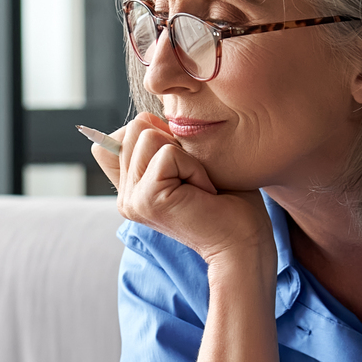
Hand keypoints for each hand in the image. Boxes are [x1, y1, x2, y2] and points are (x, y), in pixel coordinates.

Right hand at [91, 113, 271, 273]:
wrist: (244, 243)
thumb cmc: (228, 203)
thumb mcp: (189, 163)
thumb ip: (161, 144)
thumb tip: (148, 118)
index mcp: (131, 188)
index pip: (117, 137)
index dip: (154, 135)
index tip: (183, 168)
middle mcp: (125, 196)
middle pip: (135, 127)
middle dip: (174, 142)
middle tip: (195, 178)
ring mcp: (132, 200)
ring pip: (147, 134)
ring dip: (185, 155)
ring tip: (199, 185)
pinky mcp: (147, 199)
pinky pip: (168, 153)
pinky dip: (194, 167)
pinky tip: (204, 193)